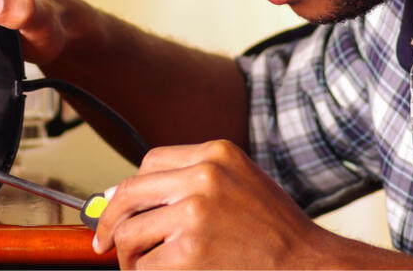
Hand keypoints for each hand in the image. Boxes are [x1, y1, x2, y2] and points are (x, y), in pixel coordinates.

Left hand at [92, 140, 358, 268]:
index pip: (149, 162)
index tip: (116, 207)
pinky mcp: (189, 253)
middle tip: (104, 242)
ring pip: (130, 233)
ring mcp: (196, 214)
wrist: (309, 264)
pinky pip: (145, 266)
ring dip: (128, 256)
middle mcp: (204, 176)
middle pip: (129, 193)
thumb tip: (124, 195)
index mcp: (216, 153)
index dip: (128, 188)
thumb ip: (193, 180)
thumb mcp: (242, 182)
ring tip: (141, 267)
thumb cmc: (276, 230)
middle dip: (110, 222)